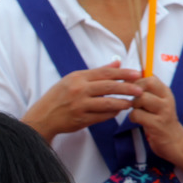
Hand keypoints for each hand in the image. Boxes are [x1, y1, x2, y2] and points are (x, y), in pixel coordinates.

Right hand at [22, 60, 141, 141]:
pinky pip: (101, 116)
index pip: (105, 73)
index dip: (123, 73)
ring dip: (122, 103)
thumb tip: (117, 63)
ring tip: (131, 103)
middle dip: (127, 87)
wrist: (42, 117)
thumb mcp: (73, 80)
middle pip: (109, 86)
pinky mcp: (80, 119)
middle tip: (140, 89)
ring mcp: (79, 105)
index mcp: (78, 78)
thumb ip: (96, 72)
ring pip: (107, 103)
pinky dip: (111, 114)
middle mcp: (78, 90)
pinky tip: (117, 112)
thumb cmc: (58, 97)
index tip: (137, 74)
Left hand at [128, 76, 182, 163]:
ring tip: (137, 111)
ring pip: (141, 98)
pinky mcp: (157, 124)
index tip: (128, 88)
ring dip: (133, 105)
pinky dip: (133, 117)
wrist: (175, 141)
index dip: (134, 80)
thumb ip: (147, 91)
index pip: (150, 76)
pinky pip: (137, 114)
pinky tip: (137, 121)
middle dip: (133, 91)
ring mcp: (163, 112)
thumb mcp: (157, 102)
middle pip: (146, 84)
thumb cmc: (160, 120)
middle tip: (132, 101)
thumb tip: (129, 78)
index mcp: (165, 92)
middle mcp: (166, 99)